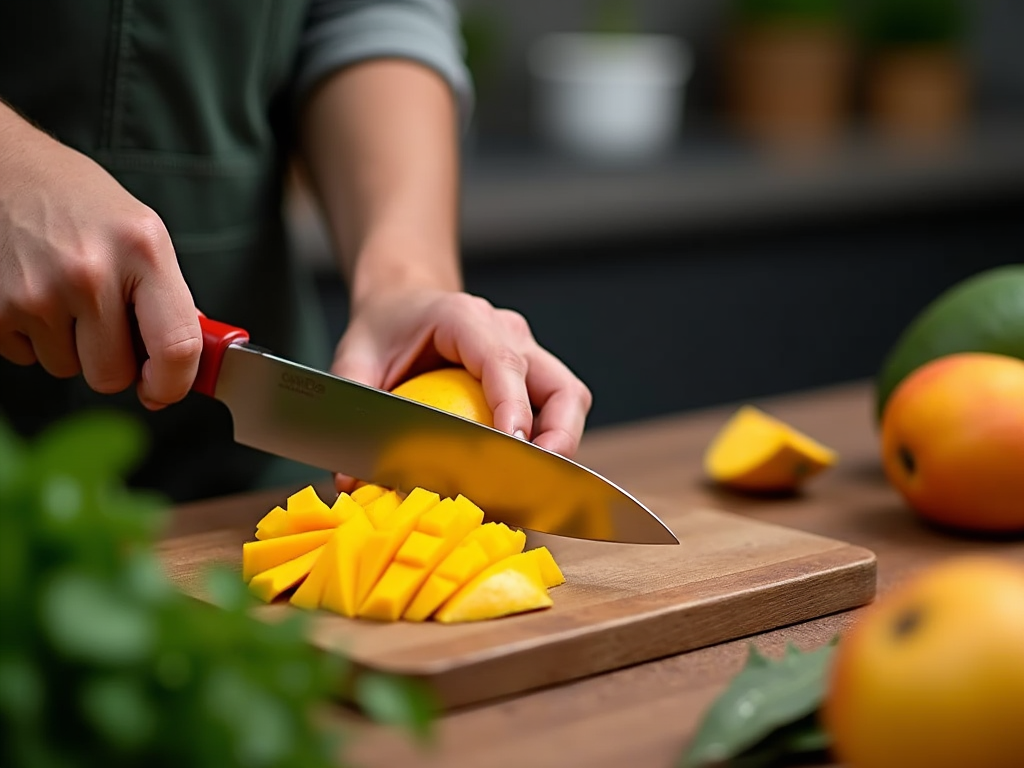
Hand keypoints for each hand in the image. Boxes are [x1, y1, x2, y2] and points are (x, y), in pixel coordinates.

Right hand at [0, 106, 201, 408]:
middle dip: (111, 362)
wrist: (3, 168)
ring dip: (68, 346)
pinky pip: (25, 358)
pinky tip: (32, 292)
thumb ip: (168, 297)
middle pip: (112, 375)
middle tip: (103, 323)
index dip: (174, 384)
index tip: (164, 390)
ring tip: (62, 293)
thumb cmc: (78, 201)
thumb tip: (191, 359)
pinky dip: (31, 337)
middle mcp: (90, 272)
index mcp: (142, 251)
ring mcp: (36, 292)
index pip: (176, 347)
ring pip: (66, 369)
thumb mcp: (142, 234)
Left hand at [329, 287, 592, 491]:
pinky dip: (547, 444)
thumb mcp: (355, 358)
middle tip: (535, 481)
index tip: (512, 448)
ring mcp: (526, 354)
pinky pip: (553, 411)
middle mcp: (507, 332)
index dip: (513, 408)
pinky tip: (520, 476)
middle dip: (558, 438)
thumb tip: (348, 479)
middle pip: (561, 387)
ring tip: (531, 488)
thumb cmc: (384, 327)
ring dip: (559, 446)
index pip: (504, 363)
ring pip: (568, 401)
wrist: (403, 300)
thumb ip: (352, 411)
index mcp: (465, 318)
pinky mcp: (531, 376)